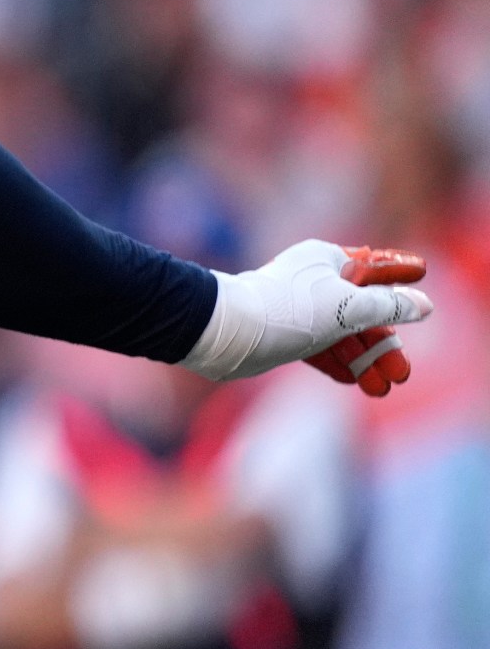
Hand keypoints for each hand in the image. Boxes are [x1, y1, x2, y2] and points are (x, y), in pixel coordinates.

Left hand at [180, 240, 432, 395]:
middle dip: (384, 344)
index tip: (421, 272)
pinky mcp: (281, 335)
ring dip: (364, 361)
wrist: (226, 332)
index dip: (397, 274)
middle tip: (403, 373)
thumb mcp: (350, 307)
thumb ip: (388, 307)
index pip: (372, 267)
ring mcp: (297, 309)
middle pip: (360, 311)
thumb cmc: (289, 309)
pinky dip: (337, 364)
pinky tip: (356, 382)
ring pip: (341, 336)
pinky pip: (318, 349)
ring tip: (386, 387)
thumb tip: (422, 304)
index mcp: (326, 261)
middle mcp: (313, 282)